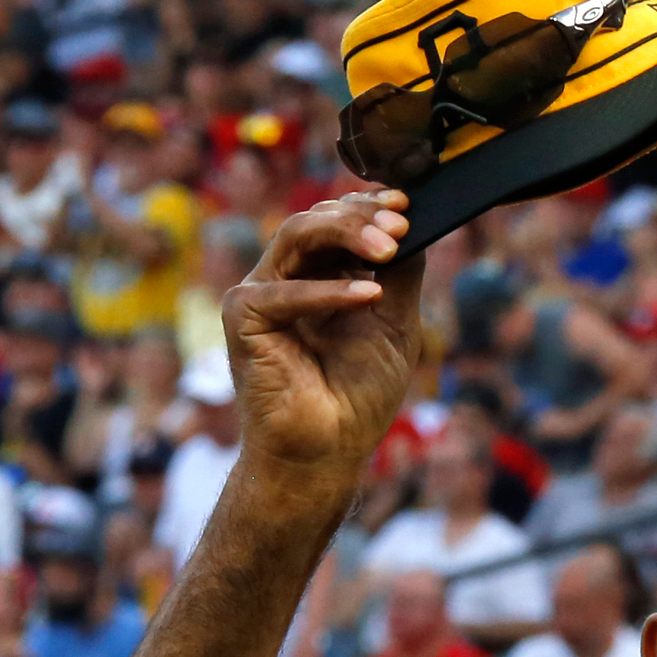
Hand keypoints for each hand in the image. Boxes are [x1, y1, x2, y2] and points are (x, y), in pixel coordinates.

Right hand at [223, 193, 426, 487]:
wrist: (329, 451)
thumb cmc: (358, 395)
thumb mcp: (393, 323)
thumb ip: (400, 274)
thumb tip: (414, 222)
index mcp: (318, 274)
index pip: (337, 220)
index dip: (369, 206)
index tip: (408, 205)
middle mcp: (286, 277)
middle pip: (317, 220)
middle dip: (361, 217)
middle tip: (400, 226)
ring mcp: (260, 293)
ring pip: (296, 235)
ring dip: (346, 235)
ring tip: (388, 249)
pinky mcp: (242, 316)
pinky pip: (284, 292)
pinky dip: (328, 292)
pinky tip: (369, 295)